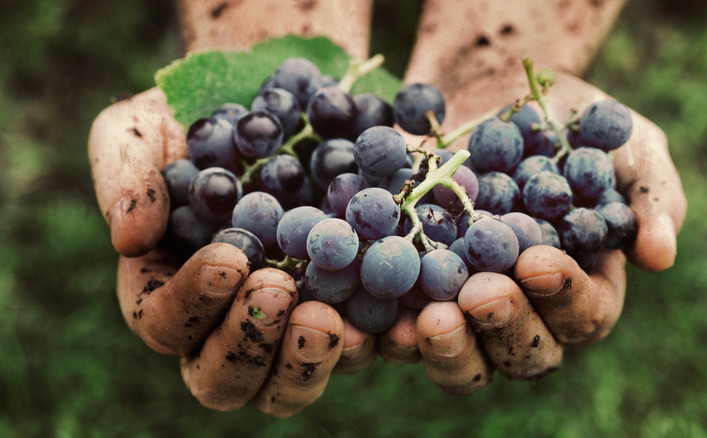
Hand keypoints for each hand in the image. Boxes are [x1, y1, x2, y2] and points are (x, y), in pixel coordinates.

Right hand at [88, 88, 370, 416]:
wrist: (278, 101)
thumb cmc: (196, 118)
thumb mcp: (143, 128)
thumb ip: (124, 176)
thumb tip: (129, 239)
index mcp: (171, 292)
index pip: (166, 323)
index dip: (193, 302)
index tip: (230, 259)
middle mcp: (228, 322)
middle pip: (226, 379)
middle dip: (249, 344)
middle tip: (280, 291)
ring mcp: (290, 322)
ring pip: (290, 385)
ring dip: (308, 362)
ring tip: (329, 319)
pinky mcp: (349, 309)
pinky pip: (361, 348)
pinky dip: (377, 342)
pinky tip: (397, 318)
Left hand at [411, 73, 686, 392]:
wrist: (492, 91)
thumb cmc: (570, 121)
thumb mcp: (626, 144)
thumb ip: (651, 196)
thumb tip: (660, 256)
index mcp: (583, 287)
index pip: (585, 314)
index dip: (564, 297)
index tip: (538, 262)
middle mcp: (526, 309)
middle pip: (522, 352)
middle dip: (504, 327)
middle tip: (481, 295)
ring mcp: (465, 304)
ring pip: (461, 354)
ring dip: (446, 347)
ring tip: (429, 320)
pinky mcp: (412, 288)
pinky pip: (399, 323)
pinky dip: (386, 327)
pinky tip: (373, 315)